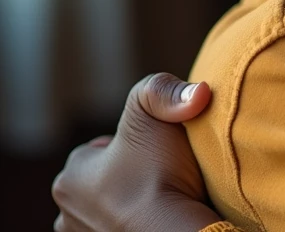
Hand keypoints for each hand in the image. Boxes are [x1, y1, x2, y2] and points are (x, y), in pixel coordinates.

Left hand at [52, 73, 220, 231]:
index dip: (136, 144)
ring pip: (115, 209)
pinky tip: (161, 215)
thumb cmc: (159, 174)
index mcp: (69, 178)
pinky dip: (139, 222)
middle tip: (164, 171)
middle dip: (131, 175)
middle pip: (107, 182)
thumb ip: (162, 87)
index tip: (158, 149)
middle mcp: (68, 214)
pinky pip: (124, 229)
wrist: (173, 231)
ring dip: (135, 201)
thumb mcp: (152, 110)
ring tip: (165, 195)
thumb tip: (195, 92)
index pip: (102, 151)